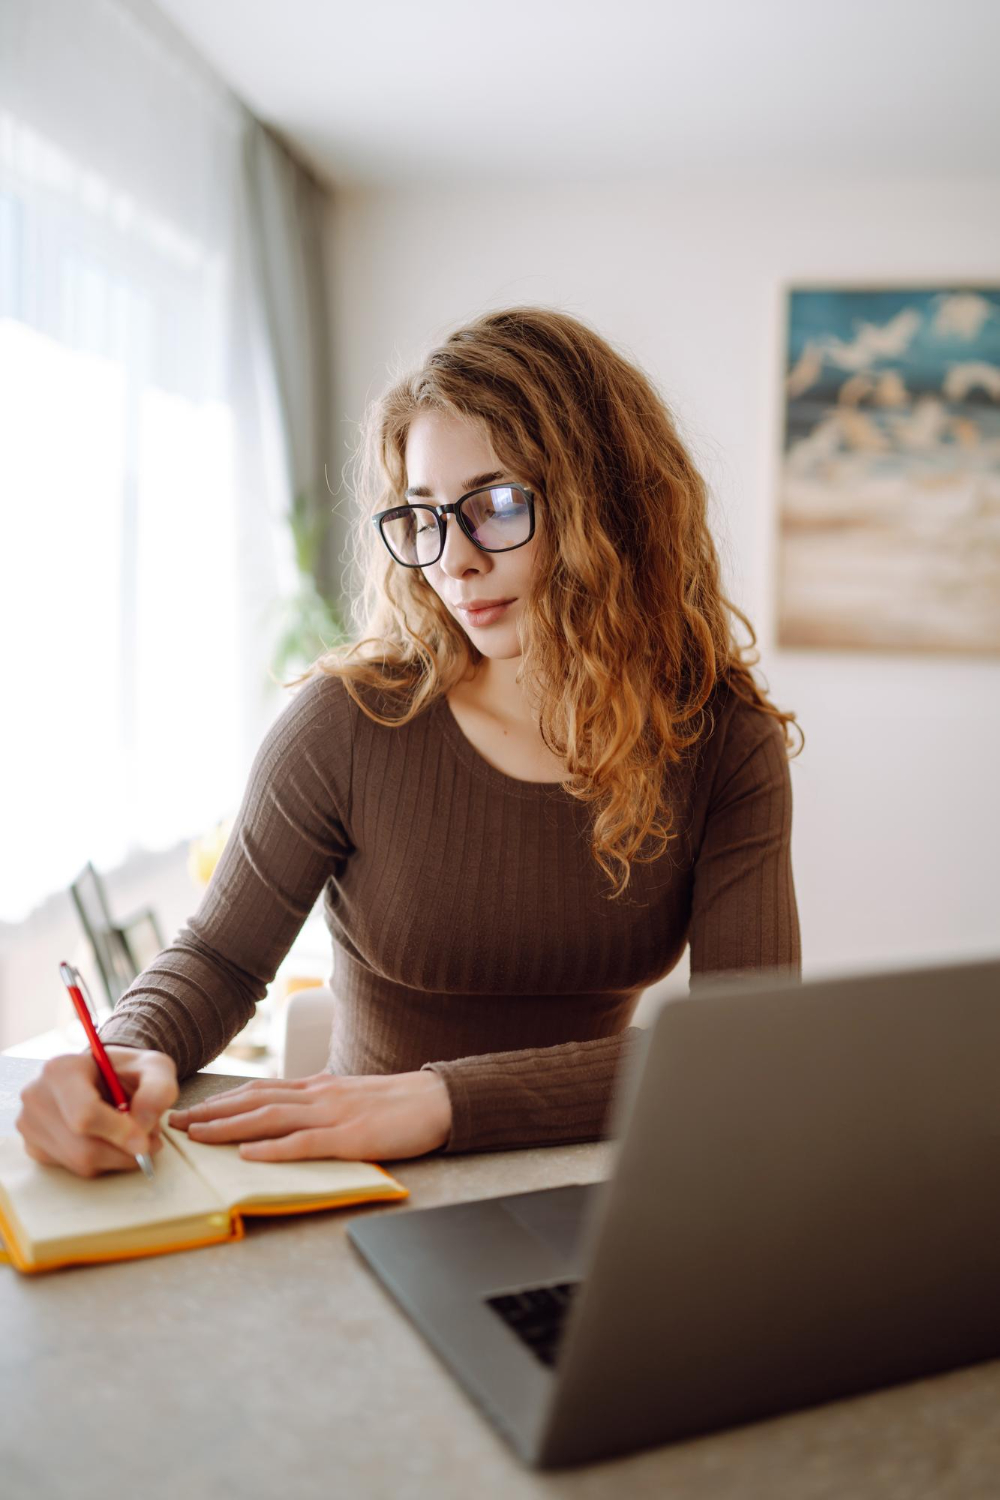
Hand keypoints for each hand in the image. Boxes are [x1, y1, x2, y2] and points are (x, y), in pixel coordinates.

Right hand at [15, 1047, 178, 1177]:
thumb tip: (145, 1125)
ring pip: (79, 1162)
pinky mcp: (33, 1146)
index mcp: (61, 1069)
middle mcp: (36, 1096)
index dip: (118, 1133)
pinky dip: (99, 1162)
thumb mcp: (153, 1068)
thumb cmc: (126, 1072)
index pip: (84, 1114)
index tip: (145, 1143)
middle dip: (122, 1151)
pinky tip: (107, 1140)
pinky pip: (71, 1168)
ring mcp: (30, 1124)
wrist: (100, 1076)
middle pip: (82, 1147)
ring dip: (115, 1158)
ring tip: (131, 1137)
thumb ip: (158, 1090)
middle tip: (150, 1143)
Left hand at [167, 1070, 452, 1161]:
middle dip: (211, 1112)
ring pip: (270, 1117)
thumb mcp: (351, 1096)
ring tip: (197, 1135)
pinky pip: (304, 1143)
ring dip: (229, 1126)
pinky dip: (273, 1149)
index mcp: (317, 1087)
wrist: (437, 1099)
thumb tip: (293, 1105)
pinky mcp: (350, 1137)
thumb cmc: (397, 1103)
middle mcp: (318, 1095)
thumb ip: (321, 1100)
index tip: (191, 1109)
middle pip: (254, 1100)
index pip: (260, 1091)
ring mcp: (332, 1114)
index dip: (222, 1101)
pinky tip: (248, 1154)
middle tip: (175, 1122)